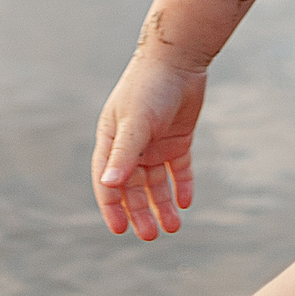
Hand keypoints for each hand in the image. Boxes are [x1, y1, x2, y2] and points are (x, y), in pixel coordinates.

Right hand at [92, 49, 206, 239]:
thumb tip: (109, 185)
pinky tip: (186, 202)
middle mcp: (132, 146)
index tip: (120, 230)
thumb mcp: (135, 123)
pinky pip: (179, 170)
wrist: (178, 59)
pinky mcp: (178, 140)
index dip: (112, 207)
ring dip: (163, 204)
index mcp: (112, 141)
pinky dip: (181, 186)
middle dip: (141, 212)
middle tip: (151, 235)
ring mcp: (155, 144)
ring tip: (173, 227)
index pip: (108, 182)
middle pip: (134, 188)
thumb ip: (123, 154)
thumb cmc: (149, 87)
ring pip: (157, 183)